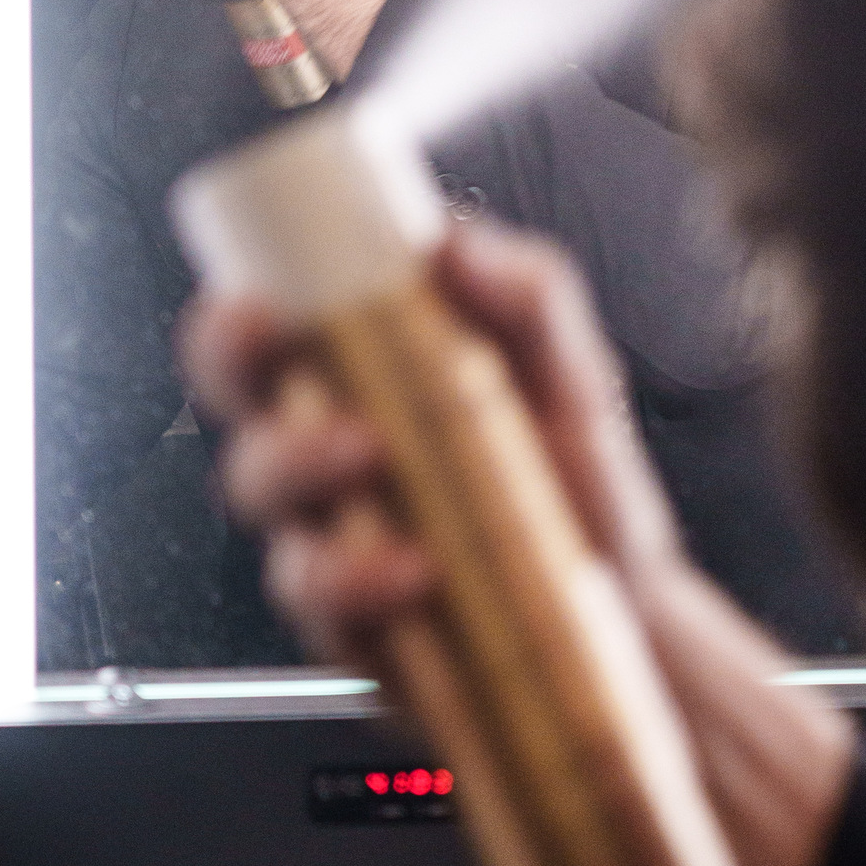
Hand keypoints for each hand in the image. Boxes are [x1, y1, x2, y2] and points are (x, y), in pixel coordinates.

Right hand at [184, 222, 853, 865]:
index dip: (237, 307)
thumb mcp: (574, 375)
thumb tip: (457, 244)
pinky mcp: (349, 621)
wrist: (631, 608)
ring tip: (377, 456)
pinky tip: (415, 567)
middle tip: (285, 349)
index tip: (259, 294)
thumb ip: (529, 296)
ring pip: (257, 490)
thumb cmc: (579, 479)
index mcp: (366, 374)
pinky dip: (355, 576)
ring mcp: (332, 532)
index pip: (265, 325)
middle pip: (234, 396)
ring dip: (299, 462)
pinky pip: (314, 596)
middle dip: (236, 367)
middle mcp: (330, 449)